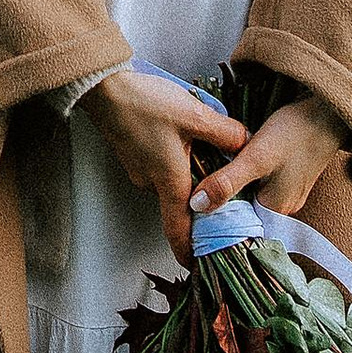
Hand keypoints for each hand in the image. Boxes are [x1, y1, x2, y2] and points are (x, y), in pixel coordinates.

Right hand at [79, 70, 247, 263]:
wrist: (104, 87)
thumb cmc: (146, 104)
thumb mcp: (195, 115)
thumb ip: (226, 133)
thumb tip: (247, 144)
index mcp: (169, 181)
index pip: (179, 229)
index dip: (188, 250)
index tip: (197, 265)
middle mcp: (152, 182)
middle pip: (181, 202)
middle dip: (200, 197)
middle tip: (220, 183)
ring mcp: (139, 170)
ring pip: (171, 181)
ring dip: (188, 172)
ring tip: (203, 148)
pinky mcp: (134, 156)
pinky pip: (160, 167)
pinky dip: (175, 160)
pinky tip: (182, 135)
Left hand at [185, 91, 345, 230]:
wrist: (327, 109)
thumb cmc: (296, 131)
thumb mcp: (255, 157)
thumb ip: (227, 183)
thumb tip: (197, 206)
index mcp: (276, 209)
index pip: (237, 224)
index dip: (215, 215)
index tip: (193, 204)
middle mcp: (283, 205)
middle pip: (243, 209)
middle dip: (222, 197)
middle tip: (198, 182)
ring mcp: (287, 190)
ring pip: (250, 194)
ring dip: (233, 183)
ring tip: (212, 169)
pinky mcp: (287, 174)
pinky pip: (260, 181)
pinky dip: (246, 173)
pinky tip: (236, 159)